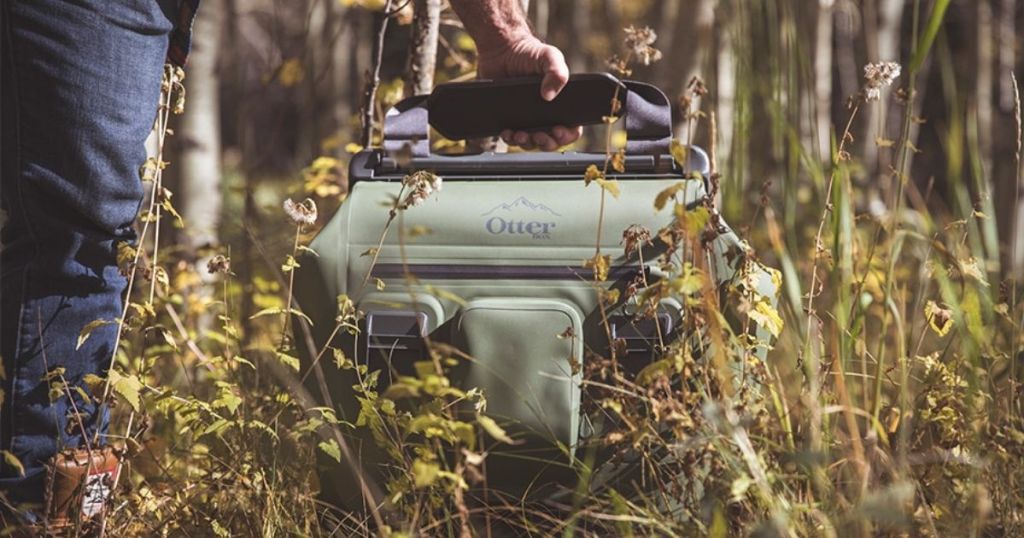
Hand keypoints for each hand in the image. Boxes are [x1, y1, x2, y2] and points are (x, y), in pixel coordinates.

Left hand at [477, 35, 582, 150]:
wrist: (500, 50)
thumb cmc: (528, 52)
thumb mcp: (549, 56)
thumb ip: (557, 72)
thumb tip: (549, 96)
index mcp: (561, 103)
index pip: (571, 128)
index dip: (567, 135)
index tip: (558, 130)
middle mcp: (546, 114)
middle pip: (551, 140)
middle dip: (546, 142)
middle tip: (539, 135)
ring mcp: (528, 118)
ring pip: (531, 142)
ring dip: (527, 143)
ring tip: (521, 134)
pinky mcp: (510, 119)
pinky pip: (512, 137)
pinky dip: (510, 139)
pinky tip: (507, 132)